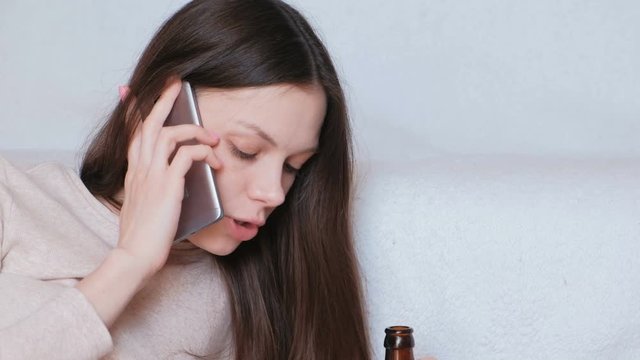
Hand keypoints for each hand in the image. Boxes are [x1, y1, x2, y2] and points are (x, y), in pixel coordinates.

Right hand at [117, 77, 221, 277]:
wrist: (137, 254)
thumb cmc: (143, 234)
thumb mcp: (144, 205)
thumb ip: (154, 188)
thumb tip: (175, 182)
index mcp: (134, 172)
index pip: (133, 134)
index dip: (135, 111)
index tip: (132, 92)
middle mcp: (140, 169)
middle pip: (149, 123)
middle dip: (165, 101)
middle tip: (178, 85)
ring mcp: (152, 175)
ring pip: (169, 134)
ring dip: (194, 130)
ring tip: (213, 137)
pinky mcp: (168, 185)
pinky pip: (187, 155)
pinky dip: (203, 152)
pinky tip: (214, 161)